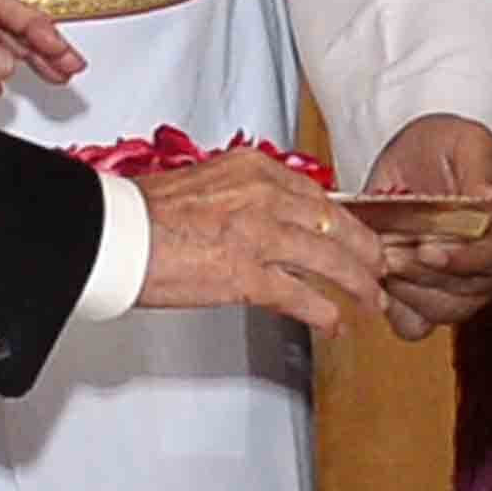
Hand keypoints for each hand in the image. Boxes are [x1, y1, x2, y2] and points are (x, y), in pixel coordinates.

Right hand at [131, 145, 396, 340]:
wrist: (110, 233)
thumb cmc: (145, 213)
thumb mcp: (207, 183)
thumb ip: (245, 194)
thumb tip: (271, 216)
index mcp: (253, 168)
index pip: (317, 195)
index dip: (346, 219)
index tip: (357, 234)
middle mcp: (263, 195)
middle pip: (335, 223)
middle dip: (366, 250)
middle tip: (381, 267)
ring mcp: (257, 234)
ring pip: (329, 258)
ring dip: (357, 282)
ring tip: (371, 299)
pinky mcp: (244, 273)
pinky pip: (298, 294)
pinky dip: (323, 310)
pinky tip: (334, 321)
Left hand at [361, 114, 491, 338]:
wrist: (409, 160)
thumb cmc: (444, 147)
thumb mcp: (465, 142)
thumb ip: (481, 171)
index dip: (467, 258)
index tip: (429, 248)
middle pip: (470, 290)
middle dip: (426, 273)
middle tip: (390, 249)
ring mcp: (463, 291)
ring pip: (441, 311)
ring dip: (407, 287)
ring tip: (382, 253)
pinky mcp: (427, 304)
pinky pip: (413, 324)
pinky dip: (394, 305)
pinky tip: (382, 276)